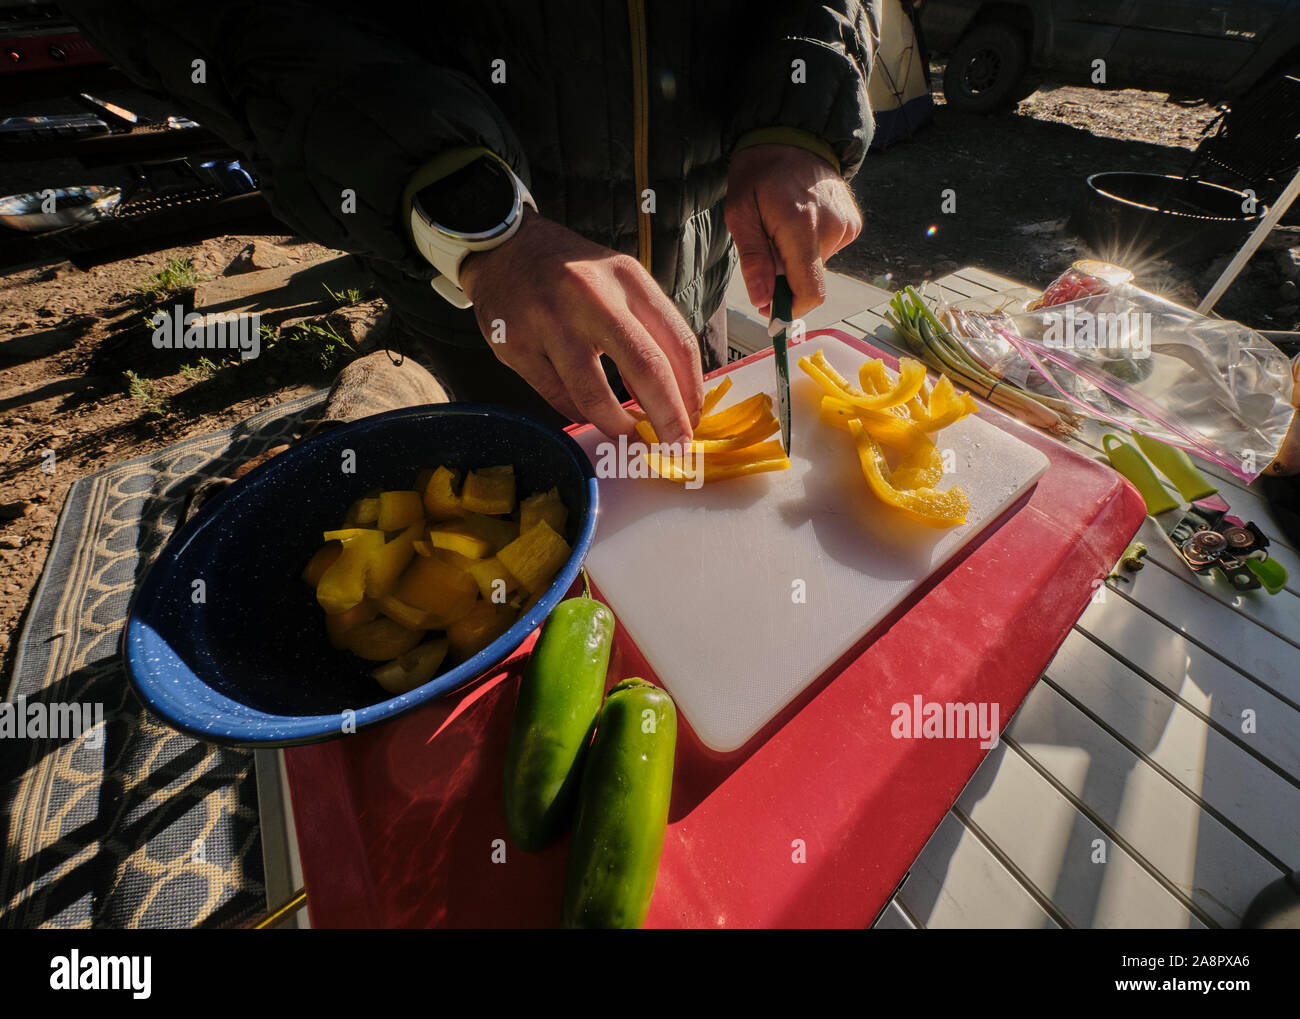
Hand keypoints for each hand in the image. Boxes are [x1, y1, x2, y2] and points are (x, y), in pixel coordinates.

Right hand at [459, 209, 701, 445]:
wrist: (503, 247)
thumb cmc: (572, 273)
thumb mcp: (618, 281)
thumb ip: (646, 330)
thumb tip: (674, 396)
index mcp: (627, 278)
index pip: (677, 342)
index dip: (691, 391)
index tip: (693, 420)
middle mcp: (591, 296)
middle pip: (646, 369)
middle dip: (668, 418)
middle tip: (675, 446)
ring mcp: (549, 322)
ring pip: (595, 396)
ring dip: (618, 426)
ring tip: (628, 436)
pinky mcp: (516, 346)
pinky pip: (557, 397)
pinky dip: (579, 413)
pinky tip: (589, 414)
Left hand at [725, 143, 862, 318]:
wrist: (792, 136)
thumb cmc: (759, 174)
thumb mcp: (740, 213)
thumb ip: (753, 259)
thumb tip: (763, 300)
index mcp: (802, 227)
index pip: (810, 292)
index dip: (791, 310)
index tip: (771, 311)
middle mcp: (832, 229)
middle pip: (811, 283)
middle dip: (786, 281)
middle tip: (767, 252)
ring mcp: (847, 226)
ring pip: (818, 268)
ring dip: (796, 261)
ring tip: (782, 228)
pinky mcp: (853, 224)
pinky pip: (828, 252)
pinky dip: (810, 247)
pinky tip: (800, 222)